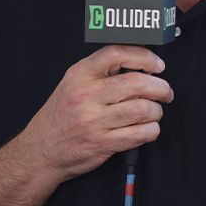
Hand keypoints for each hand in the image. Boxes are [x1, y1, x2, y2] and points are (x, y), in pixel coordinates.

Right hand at [20, 45, 172, 179]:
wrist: (40, 151)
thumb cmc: (61, 117)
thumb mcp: (72, 85)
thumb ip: (101, 73)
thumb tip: (141, 65)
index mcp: (80, 75)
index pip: (117, 54)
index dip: (144, 57)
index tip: (157, 65)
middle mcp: (86, 95)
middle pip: (138, 83)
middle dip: (161, 87)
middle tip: (165, 92)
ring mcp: (94, 120)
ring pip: (144, 109)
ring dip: (157, 111)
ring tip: (153, 112)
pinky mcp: (102, 143)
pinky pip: (141, 133)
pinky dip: (152, 130)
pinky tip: (147, 128)